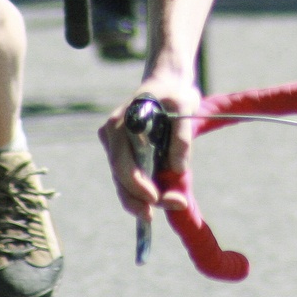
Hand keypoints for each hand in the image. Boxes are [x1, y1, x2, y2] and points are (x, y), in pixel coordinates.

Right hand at [99, 71, 201, 223]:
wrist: (167, 82)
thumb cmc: (175, 92)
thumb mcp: (185, 104)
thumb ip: (181, 136)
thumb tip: (178, 169)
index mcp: (120, 123)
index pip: (123, 163)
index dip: (137, 184)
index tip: (155, 198)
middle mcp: (112, 135)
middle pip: (120, 176)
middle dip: (138, 199)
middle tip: (158, 215)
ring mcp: (116, 145)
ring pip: (124, 181)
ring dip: (143, 198)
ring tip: (174, 203)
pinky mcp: (124, 152)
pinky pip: (130, 176)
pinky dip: (145, 189)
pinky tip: (164, 198)